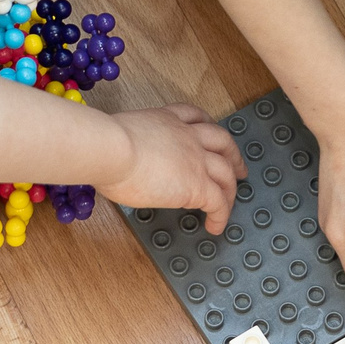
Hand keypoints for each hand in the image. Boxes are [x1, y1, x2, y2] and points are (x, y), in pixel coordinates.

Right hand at [100, 105, 244, 223]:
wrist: (113, 150)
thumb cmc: (106, 144)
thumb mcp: (123, 134)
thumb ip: (132, 144)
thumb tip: (123, 160)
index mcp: (166, 119)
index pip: (195, 117)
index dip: (207, 126)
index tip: (211, 132)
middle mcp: (187, 135)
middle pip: (222, 141)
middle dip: (232, 155)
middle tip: (238, 168)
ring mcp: (196, 160)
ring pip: (226, 172)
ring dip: (230, 188)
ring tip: (230, 201)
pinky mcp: (197, 185)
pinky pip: (218, 202)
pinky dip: (221, 215)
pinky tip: (216, 226)